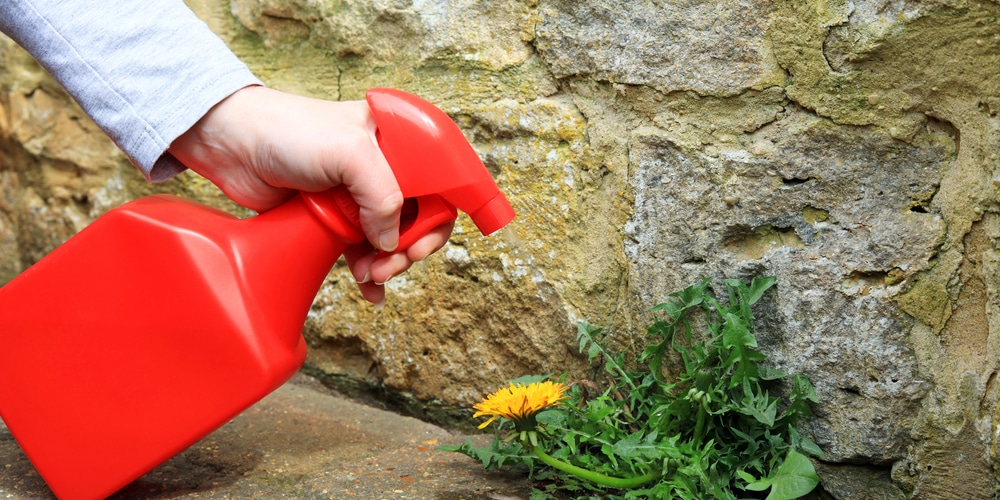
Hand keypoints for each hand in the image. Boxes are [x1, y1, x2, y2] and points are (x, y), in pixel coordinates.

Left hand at [169, 85, 451, 304]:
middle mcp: (385, 166)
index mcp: (399, 140)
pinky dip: (370, 272)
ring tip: (372, 274)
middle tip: (392, 263)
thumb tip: (392, 242)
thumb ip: (383, 196)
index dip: (440, 215)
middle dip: (411, 246)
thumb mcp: (350, 154)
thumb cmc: (289, 131)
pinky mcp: (335, 218)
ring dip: (389, 263)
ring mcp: (359, 194)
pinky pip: (364, 250)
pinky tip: (369, 288)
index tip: (423, 241)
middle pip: (420, 217)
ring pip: (392, 239)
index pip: (441, 182)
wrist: (232, 145)